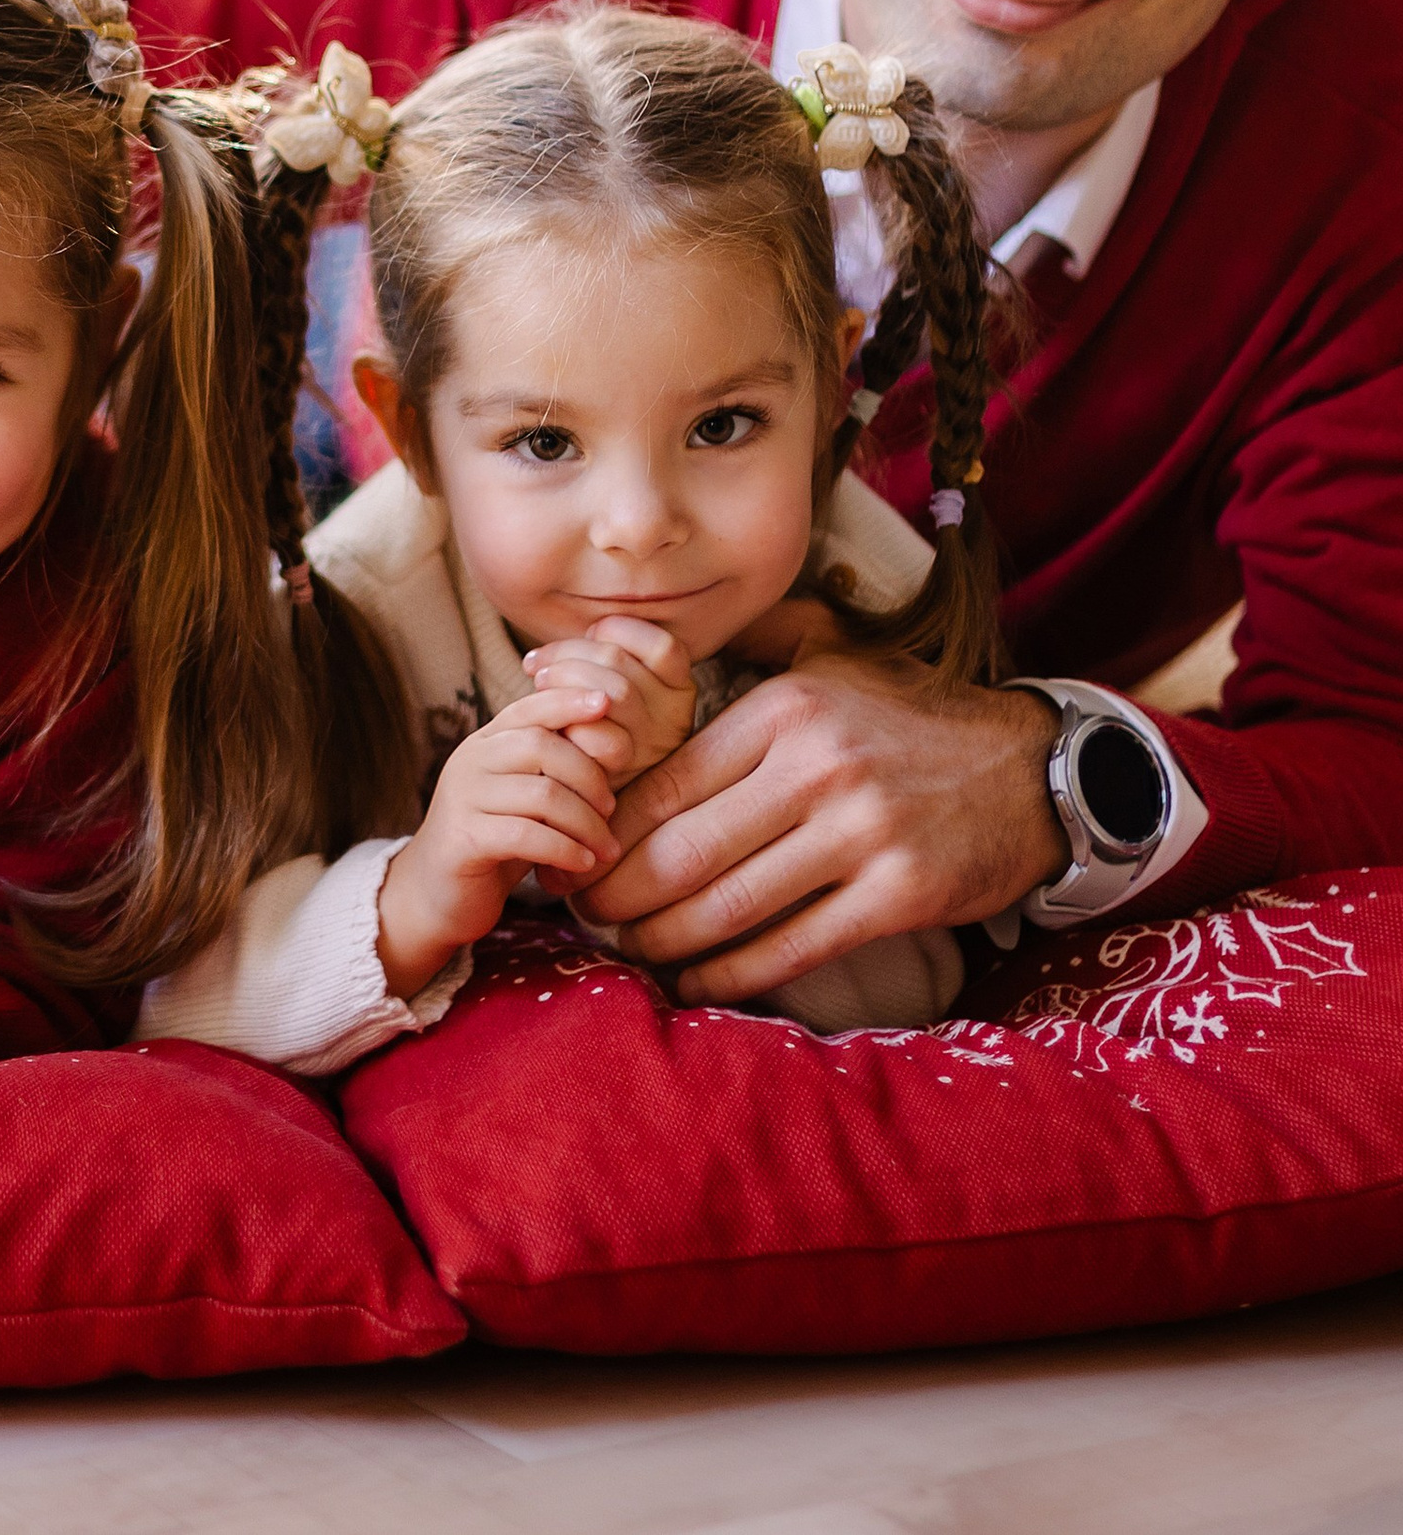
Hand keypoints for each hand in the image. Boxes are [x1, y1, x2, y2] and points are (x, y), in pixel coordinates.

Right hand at [376, 700, 618, 998]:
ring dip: (587, 823)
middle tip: (612, 810)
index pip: (528, 709)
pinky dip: (565, 849)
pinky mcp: (463, 839)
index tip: (605, 703)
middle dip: (589, 776)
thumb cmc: (494, 842)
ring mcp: (462, 798)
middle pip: (541, 746)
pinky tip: (583, 864)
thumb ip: (551, 771)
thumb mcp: (522, 798)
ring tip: (606, 848)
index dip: (567, 701)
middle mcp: (469, 761)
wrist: (435, 894)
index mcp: (485, 743)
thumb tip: (611, 745)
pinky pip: (527, 836)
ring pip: (541, 794)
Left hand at [522, 614, 697, 787]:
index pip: (662, 645)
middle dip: (568, 654)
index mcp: (678, 687)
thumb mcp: (605, 680)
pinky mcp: (625, 773)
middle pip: (619, 661)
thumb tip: (537, 659)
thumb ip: (594, 659)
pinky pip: (600, 739)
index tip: (588, 635)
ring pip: (611, 695)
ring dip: (562, 680)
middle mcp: (675, 718)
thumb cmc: (588, 717)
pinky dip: (569, 723)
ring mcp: (652, 748)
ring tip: (540, 684)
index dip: (615, 630)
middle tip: (540, 667)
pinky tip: (552, 722)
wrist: (580, 781)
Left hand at [572, 651, 1069, 1004]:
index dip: (610, 826)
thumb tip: (665, 631)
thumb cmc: (913, 719)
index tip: (577, 850)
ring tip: (626, 950)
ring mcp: (860, 836)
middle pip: (685, 849)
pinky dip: (733, 973)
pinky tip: (695, 982)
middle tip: (582, 913)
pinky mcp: (899, 897)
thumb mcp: (835, 659)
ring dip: (664, 938)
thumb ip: (757, 640)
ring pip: (730, 904)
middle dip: (618, 892)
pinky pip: (794, 946)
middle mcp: (817, 769)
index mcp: (785, 712)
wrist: (1036, 771)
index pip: (669, 779)